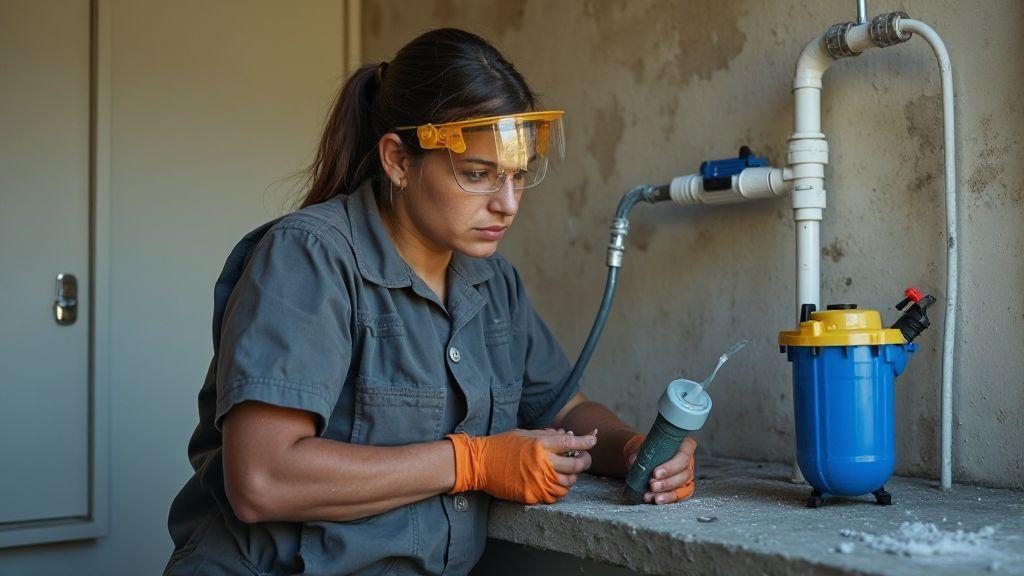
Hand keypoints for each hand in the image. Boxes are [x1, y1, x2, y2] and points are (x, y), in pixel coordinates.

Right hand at [448, 429, 595, 504]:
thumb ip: (548, 435)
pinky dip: (560, 490)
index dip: (586, 441)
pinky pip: (555, 496)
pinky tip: (556, 483)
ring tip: (567, 472)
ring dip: (572, 478)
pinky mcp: (532, 495)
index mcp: (540, 444)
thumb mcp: (525, 434)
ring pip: (568, 484)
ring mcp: (537, 481)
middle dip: (584, 461)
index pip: (571, 442)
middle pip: (576, 465)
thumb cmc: (502, 445)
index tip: (594, 439)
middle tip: (584, 459)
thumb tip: (568, 435)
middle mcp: (542, 463)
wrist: (480, 464)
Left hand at [623, 434, 696, 504]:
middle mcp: (689, 462)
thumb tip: (634, 460)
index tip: (655, 473)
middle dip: (667, 483)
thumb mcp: (645, 447)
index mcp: (685, 446)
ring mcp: (687, 476)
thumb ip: (640, 452)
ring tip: (652, 496)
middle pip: (684, 475)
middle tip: (652, 486)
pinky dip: (667, 499)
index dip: (671, 467)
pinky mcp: (683, 489)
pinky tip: (655, 500)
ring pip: (683, 488)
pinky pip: (679, 496)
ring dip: (667, 494)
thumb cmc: (650, 449)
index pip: (683, 456)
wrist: (647, 457)